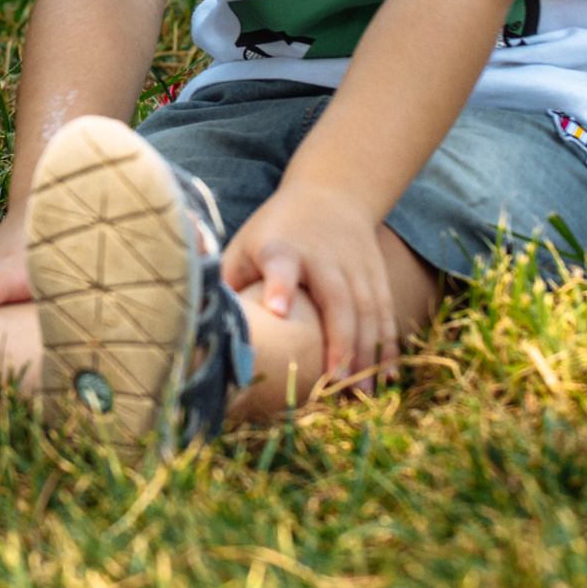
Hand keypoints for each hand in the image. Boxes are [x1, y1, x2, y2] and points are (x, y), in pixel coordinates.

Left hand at [220, 180, 399, 395]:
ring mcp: (355, 266)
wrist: (333, 191)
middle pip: (336, 297)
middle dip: (338, 340)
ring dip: (366, 355)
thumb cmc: (276, 229)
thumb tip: (199, 327)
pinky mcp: (377, 276)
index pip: (281, 263)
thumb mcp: (246, 244)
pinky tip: (384, 379)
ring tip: (361, 396)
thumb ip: (229, 281)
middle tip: (334, 383)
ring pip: (367, 311)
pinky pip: (385, 314)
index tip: (277, 309)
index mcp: (282, 246)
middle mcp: (324, 256)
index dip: (279, 284)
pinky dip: (387, 347)